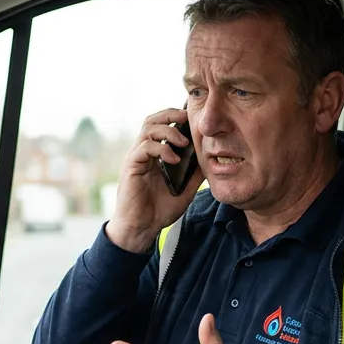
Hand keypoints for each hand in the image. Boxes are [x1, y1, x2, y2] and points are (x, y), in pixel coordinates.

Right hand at [104, 107, 204, 252]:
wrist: (142, 229)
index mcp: (155, 154)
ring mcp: (136, 157)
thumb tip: (211, 158)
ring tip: (184, 142)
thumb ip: (195, 173)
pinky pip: (145, 147)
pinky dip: (162, 149)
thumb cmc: (160, 210)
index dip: (176, 116)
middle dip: (171, 114)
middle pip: (153, 119)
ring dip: (169, 131)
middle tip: (188, 119)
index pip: (162, 125)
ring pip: (148, 128)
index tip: (194, 117)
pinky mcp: (131, 165)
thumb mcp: (186, 189)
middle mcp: (144, 151)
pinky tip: (174, 160)